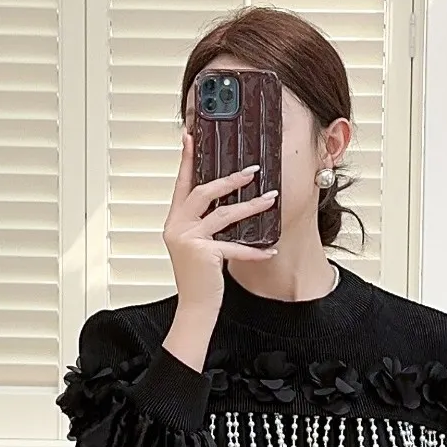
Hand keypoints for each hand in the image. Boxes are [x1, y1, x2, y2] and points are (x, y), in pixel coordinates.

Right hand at [160, 123, 277, 351]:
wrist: (194, 309)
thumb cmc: (199, 278)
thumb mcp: (200, 246)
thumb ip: (206, 225)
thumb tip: (227, 204)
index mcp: (175, 221)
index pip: (182, 184)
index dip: (186, 160)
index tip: (190, 136)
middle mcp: (177, 227)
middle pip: (203, 192)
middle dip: (229, 179)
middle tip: (252, 171)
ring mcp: (188, 241)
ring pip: (223, 214)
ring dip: (250, 206)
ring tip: (271, 199)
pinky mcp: (204, 255)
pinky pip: (235, 247)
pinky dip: (255, 250)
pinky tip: (270, 249)